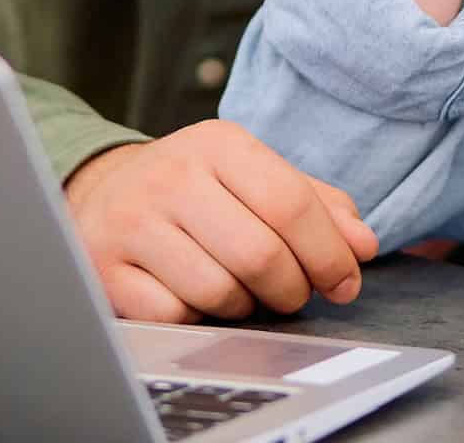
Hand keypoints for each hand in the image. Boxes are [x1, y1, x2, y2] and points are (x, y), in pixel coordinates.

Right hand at [63, 121, 379, 322]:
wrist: (101, 196)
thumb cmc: (196, 191)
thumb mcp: (253, 177)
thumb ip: (315, 205)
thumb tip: (363, 245)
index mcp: (219, 144)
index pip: (292, 204)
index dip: (330, 254)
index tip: (345, 282)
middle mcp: (172, 176)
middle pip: (260, 255)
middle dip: (291, 289)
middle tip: (292, 294)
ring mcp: (133, 223)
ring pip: (219, 292)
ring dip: (245, 307)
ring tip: (241, 291)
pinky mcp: (105, 270)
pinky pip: (175, 316)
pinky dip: (197, 318)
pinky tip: (193, 296)